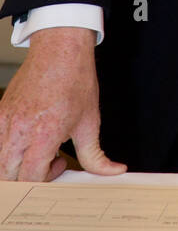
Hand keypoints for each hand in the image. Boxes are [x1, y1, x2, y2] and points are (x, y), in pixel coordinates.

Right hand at [0, 27, 126, 181]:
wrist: (60, 50)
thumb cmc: (75, 81)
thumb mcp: (90, 122)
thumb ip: (96, 156)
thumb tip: (112, 171)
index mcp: (44, 133)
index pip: (30, 176)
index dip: (45, 180)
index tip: (59, 165)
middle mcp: (20, 129)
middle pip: (9, 175)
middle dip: (29, 178)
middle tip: (49, 160)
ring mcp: (6, 121)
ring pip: (0, 162)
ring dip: (16, 166)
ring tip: (39, 149)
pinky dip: (7, 149)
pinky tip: (27, 139)